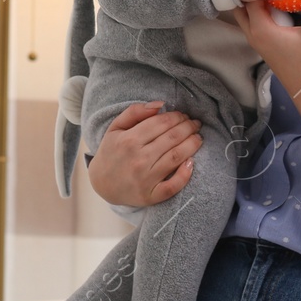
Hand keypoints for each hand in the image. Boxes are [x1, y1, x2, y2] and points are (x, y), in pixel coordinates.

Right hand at [87, 101, 202, 206]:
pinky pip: (173, 186)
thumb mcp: (116, 127)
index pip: (162, 123)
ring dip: (192, 145)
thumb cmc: (111, 152)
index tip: (184, 115)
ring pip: (176, 157)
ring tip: (198, 138)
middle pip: (172, 138)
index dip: (177, 116)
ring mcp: (145, 179)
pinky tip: (192, 162)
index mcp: (129, 140)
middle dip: (188, 127)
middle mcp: (138, 159)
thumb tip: (160, 104)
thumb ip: (135, 112)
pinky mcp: (150, 196)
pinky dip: (185, 174)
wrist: (102, 183)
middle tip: (195, 124)